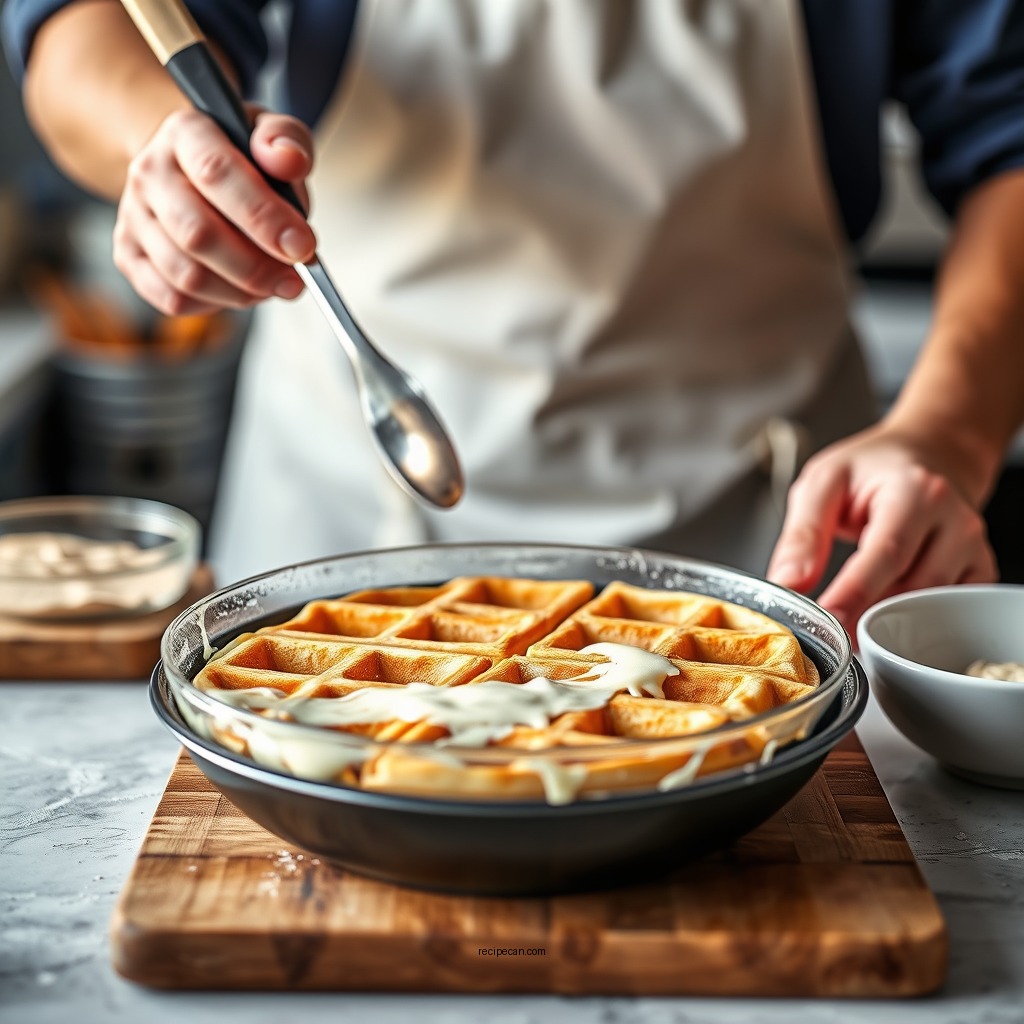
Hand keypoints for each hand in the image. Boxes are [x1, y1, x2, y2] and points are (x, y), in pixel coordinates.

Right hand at [113, 107, 316, 315]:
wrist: (194, 169)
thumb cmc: (242, 160)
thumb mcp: (272, 137)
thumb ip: (287, 140)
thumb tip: (288, 160)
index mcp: (185, 133)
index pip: (217, 174)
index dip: (264, 218)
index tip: (301, 247)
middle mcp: (149, 172)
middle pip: (197, 234)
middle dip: (256, 268)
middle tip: (293, 280)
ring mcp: (133, 216)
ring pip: (186, 275)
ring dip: (241, 292)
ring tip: (271, 285)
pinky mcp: (129, 255)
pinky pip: (173, 299)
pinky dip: (215, 304)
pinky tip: (238, 289)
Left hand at [766, 424, 997, 634]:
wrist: (928, 453)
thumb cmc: (872, 469)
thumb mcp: (823, 483)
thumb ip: (802, 534)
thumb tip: (789, 582)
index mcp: (915, 491)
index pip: (886, 553)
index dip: (855, 593)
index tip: (827, 620)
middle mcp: (954, 520)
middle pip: (913, 586)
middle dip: (868, 614)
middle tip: (830, 633)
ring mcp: (972, 547)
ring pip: (933, 605)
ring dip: (891, 620)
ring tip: (853, 617)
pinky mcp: (979, 568)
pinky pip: (952, 611)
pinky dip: (919, 620)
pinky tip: (890, 612)